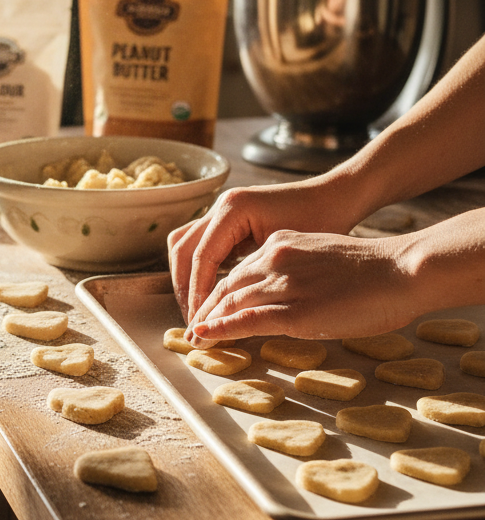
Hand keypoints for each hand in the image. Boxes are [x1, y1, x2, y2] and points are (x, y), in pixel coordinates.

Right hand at [168, 182, 354, 324]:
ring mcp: (222, 211)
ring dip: (186, 277)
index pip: (201, 257)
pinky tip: (213, 292)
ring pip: (185, 245)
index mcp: (233, 209)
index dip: (197, 292)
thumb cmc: (323, 220)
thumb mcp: (288, 252)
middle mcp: (221, 206)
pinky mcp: (228, 221)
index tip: (201, 322)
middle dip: (185, 287)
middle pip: (182, 249)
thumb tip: (229, 311)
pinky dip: (200, 270)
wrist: (337, 197)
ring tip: (199, 308)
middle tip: (194, 319)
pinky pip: (201, 245)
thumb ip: (254, 276)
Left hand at [185, 229, 417, 341]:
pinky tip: (205, 337)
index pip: (237, 269)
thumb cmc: (372, 269)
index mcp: (281, 244)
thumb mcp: (322, 257)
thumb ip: (296, 271)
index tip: (206, 308)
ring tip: (194, 339)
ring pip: (230, 302)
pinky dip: (220, 330)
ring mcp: (282, 284)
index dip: (216, 292)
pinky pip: (245, 320)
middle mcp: (273, 258)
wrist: (402, 269)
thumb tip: (282, 291)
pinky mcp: (293, 310)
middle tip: (191, 327)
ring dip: (207, 322)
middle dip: (204, 308)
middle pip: (225, 286)